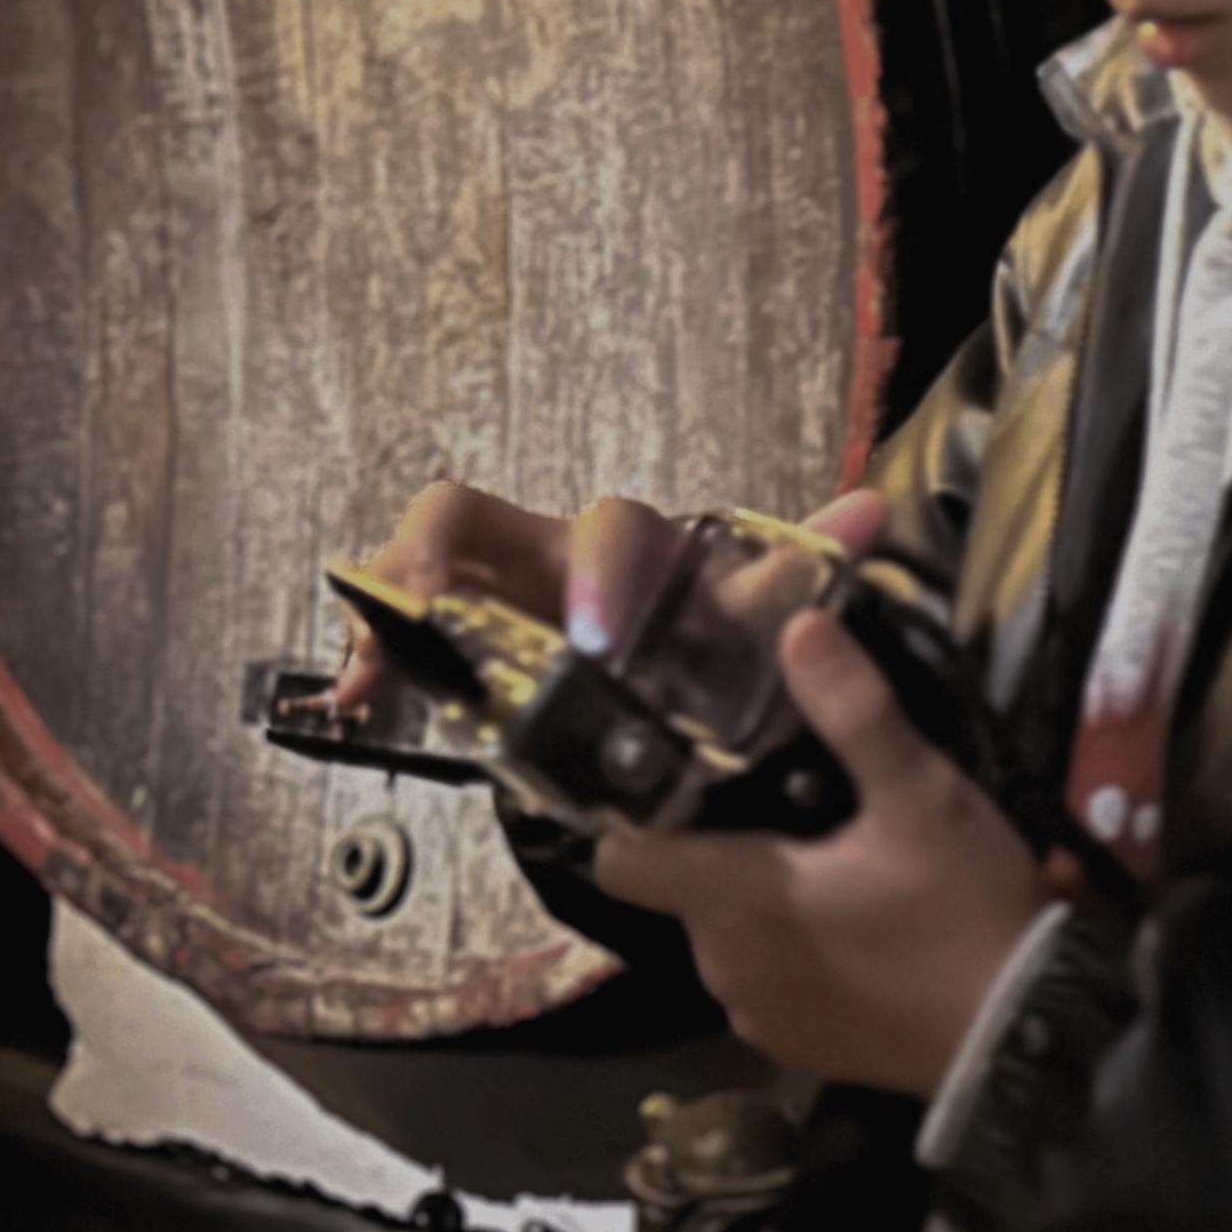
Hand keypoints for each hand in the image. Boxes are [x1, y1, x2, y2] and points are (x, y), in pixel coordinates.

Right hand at [327, 482, 891, 710]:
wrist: (666, 721)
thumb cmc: (707, 659)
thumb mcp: (753, 626)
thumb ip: (801, 570)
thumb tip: (871, 509)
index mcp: (625, 555)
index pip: (605, 526)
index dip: (598, 572)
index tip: (595, 640)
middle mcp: (542, 561)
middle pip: (469, 512)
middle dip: (442, 551)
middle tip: (431, 611)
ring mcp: (484, 601)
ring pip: (419, 562)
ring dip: (387, 595)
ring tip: (372, 654)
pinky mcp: (450, 653)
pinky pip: (396, 634)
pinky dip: (371, 654)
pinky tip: (359, 696)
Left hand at [592, 579, 1049, 1098]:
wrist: (1028, 1042)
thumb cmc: (962, 911)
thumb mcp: (919, 793)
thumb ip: (852, 709)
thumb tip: (799, 624)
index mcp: (733, 902)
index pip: (622, 860)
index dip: (632, 813)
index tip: (676, 771)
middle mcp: (725, 968)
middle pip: (685, 887)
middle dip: (724, 844)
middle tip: (790, 794)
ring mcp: (761, 1020)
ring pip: (730, 935)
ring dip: (763, 899)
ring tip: (831, 855)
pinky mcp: (801, 1053)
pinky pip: (770, 981)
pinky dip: (795, 951)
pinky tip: (856, 923)